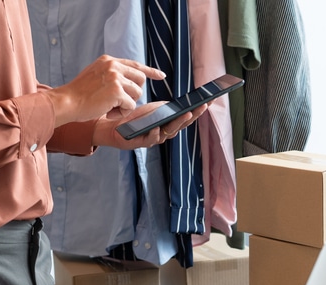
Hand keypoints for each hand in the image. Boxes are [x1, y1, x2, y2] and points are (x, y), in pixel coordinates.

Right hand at [44, 55, 165, 126]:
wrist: (66, 102)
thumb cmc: (79, 95)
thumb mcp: (96, 76)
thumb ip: (111, 75)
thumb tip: (131, 81)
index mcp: (108, 61)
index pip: (135, 64)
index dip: (150, 71)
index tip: (162, 76)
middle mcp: (113, 66)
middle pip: (140, 80)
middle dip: (134, 93)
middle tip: (119, 102)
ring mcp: (115, 77)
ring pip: (137, 94)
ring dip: (127, 105)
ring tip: (110, 107)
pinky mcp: (116, 91)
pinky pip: (131, 106)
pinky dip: (122, 112)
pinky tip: (108, 111)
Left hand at [92, 101, 207, 149]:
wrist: (115, 126)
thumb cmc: (137, 118)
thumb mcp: (155, 110)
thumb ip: (168, 109)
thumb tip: (185, 103)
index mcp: (171, 124)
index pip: (188, 117)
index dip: (199, 110)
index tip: (210, 100)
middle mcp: (166, 133)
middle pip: (183, 124)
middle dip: (194, 115)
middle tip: (202, 106)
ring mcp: (155, 138)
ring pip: (169, 132)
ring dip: (178, 123)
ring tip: (186, 114)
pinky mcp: (141, 143)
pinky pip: (150, 139)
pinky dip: (154, 134)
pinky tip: (158, 128)